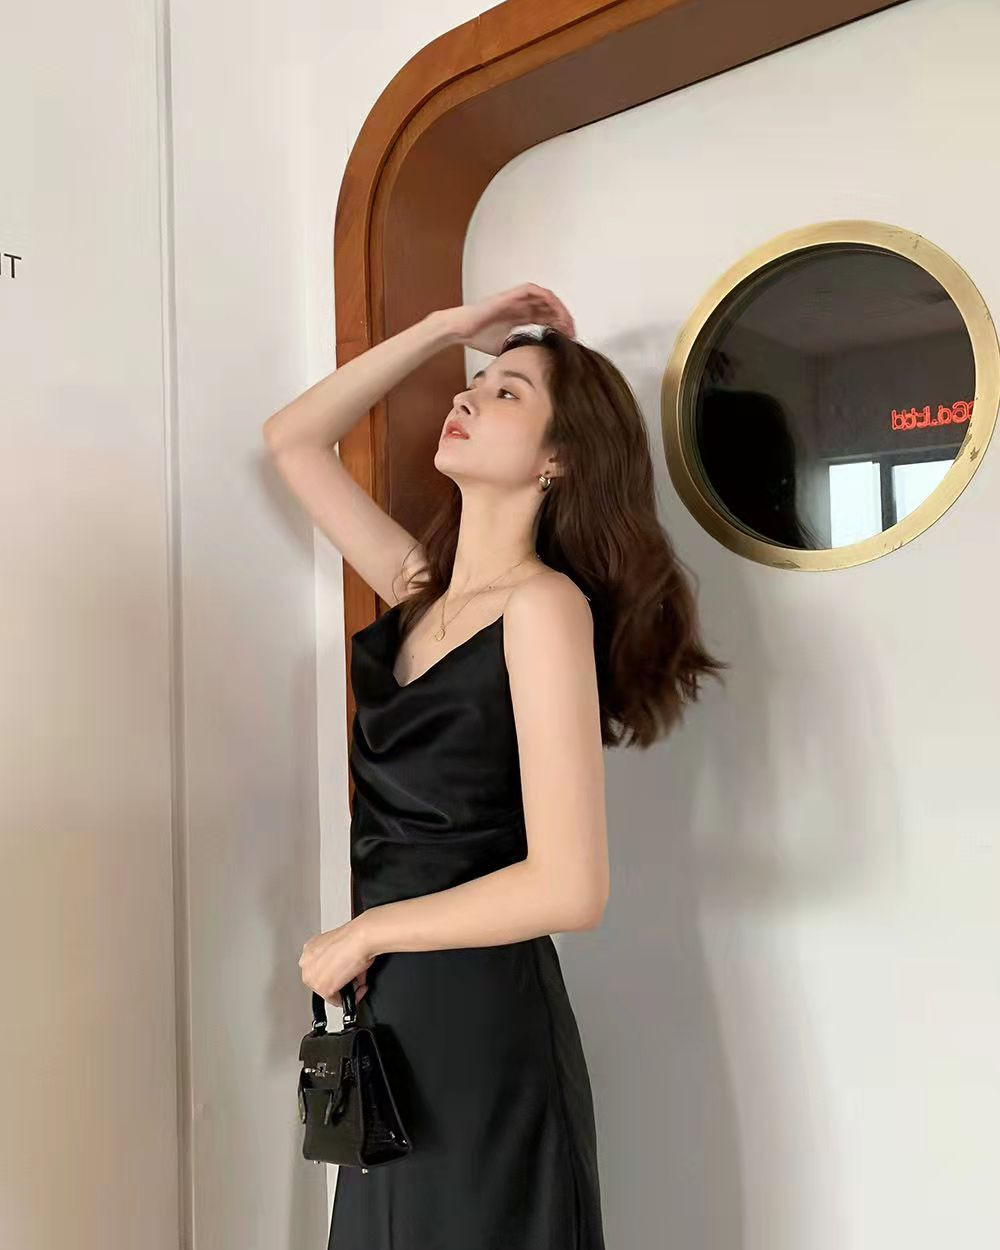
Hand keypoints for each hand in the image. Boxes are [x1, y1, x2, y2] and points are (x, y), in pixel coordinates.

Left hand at [299, 917, 374, 1008]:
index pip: (319, 968)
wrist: (361, 938)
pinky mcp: (323, 989)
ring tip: (358, 981)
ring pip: (328, 992)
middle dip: (339, 982)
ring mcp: (313, 978)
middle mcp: (306, 964)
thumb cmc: (354, 937)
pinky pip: (336, 1000)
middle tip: (353, 978)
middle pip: (322, 981)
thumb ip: (333, 959)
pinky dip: (350, 997)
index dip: (335, 972)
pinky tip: (359, 988)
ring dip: (345, 989)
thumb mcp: (337, 946)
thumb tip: (343, 972)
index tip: (344, 972)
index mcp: (309, 949)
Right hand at [439, 283, 575, 355]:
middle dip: (563, 319)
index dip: (559, 328)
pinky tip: (554, 310)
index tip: (568, 339)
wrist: (461, 329)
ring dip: (558, 308)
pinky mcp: (511, 295)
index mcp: (520, 317)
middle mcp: (521, 307)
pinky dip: (546, 298)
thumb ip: (518, 350)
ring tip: (567, 322)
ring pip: (545, 298)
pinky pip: (534, 291)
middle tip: (573, 332)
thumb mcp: (505, 347)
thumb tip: (530, 365)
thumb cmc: (477, 336)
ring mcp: (516, 300)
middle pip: (549, 308)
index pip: (546, 319)